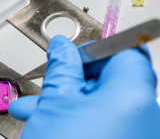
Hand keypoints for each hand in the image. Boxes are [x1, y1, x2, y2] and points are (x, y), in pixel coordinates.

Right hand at [9, 35, 159, 138]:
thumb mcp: (54, 105)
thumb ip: (61, 70)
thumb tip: (61, 48)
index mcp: (134, 98)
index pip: (125, 53)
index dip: (95, 50)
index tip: (71, 55)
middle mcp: (144, 119)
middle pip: (109, 81)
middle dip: (70, 80)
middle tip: (50, 81)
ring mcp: (135, 137)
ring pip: (99, 106)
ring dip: (65, 103)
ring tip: (33, 108)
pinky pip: (100, 126)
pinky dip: (73, 121)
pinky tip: (46, 123)